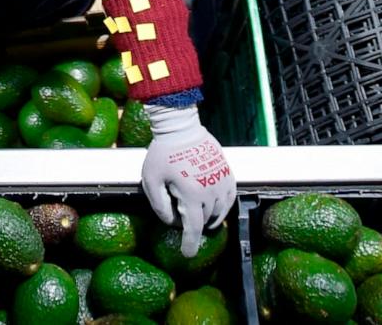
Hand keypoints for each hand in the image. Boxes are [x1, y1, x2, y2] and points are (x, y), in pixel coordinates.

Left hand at [140, 104, 235, 256]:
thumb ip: (159, 205)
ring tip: (197, 217)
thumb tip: (172, 222)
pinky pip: (230, 198)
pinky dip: (222, 208)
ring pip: (220, 212)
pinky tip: (212, 207)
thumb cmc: (162, 152)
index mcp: (191, 193)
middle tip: (180, 219)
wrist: (181, 127)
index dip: (190, 244)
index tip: (187, 254)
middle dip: (193, 225)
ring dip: (209, 219)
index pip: (194, 228)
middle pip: (205, 220)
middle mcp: (211, 189)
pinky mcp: (227, 173)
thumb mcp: (151, 180)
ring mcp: (222, 181)